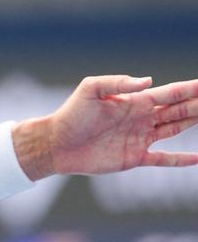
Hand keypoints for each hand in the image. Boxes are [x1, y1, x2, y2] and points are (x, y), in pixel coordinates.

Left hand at [45, 75, 197, 175]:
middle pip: (178, 110)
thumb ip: (118, 83)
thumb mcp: (90, 90)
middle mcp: (140, 118)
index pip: (169, 94)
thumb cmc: (71, 114)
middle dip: (197, 104)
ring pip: (175, 129)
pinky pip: (163, 159)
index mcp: (133, 101)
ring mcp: (139, 138)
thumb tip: (148, 81)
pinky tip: (197, 158)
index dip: (190, 89)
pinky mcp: (134, 157)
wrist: (57, 143)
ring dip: (194, 123)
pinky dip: (181, 159)